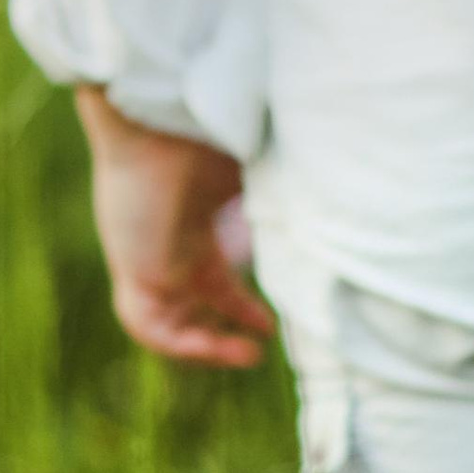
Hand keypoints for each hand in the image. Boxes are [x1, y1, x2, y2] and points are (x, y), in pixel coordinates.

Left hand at [76, 86, 274, 368]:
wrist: (163, 117)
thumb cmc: (212, 133)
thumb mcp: (262, 175)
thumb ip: (289, 201)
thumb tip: (340, 221)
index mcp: (192, 221)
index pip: (210, 276)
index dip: (238, 306)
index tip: (269, 325)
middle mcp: (166, 243)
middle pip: (188, 302)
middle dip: (220, 333)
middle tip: (256, 351)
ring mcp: (146, 257)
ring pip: (164, 320)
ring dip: (203, 346)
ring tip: (243, 355)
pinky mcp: (133, 267)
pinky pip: (146, 323)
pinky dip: (182, 344)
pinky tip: (221, 348)